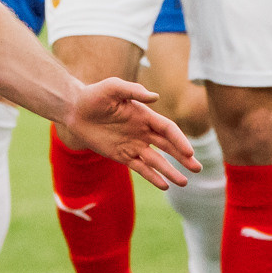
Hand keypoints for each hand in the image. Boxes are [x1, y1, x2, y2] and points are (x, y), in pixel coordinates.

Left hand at [60, 77, 199, 190]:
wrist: (74, 110)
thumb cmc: (94, 95)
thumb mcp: (112, 87)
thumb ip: (133, 90)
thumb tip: (156, 97)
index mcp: (144, 115)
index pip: (168, 129)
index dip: (179, 140)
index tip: (189, 152)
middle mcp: (142, 131)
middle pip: (168, 146)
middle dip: (183, 157)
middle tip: (198, 168)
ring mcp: (133, 144)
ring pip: (156, 160)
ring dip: (170, 171)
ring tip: (184, 183)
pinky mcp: (121, 155)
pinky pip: (140, 168)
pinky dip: (152, 177)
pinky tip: (164, 185)